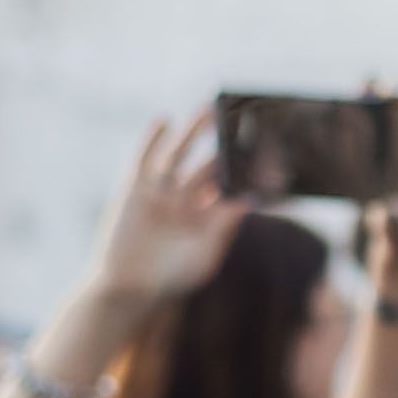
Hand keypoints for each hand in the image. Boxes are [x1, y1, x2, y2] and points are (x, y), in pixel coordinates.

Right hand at [84, 112, 247, 309]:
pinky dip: (153, 140)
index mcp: (208, 216)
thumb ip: (223, 225)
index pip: (232, 186)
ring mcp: (161, 193)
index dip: (247, 170)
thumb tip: (247, 198)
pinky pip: (145, 159)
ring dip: (194, 133)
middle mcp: (187, 201)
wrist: (128, 288)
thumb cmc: (171, 278)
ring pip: (181, 156)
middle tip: (244, 121)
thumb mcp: (204, 253)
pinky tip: (164, 120)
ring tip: (209, 109)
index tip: (269, 153)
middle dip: (224, 145)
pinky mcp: (135, 190)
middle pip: (209, 166)